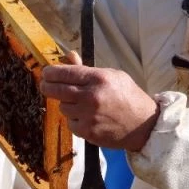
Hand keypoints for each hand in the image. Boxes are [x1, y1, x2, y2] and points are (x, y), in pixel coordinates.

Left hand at [41, 58, 159, 151]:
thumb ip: (88, 68)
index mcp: (99, 79)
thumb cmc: (128, 96)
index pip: (65, 72)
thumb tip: (70, 56)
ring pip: (62, 107)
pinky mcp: (87, 132)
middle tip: (46, 84)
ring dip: (67, 104)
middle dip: (48, 86)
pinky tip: (87, 117)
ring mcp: (88, 116)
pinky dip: (75, 119)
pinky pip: (70, 122)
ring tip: (79, 103)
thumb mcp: (113, 75)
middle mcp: (91, 96)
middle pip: (57, 90)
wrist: (143, 124)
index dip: (51, 72)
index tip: (46, 72)